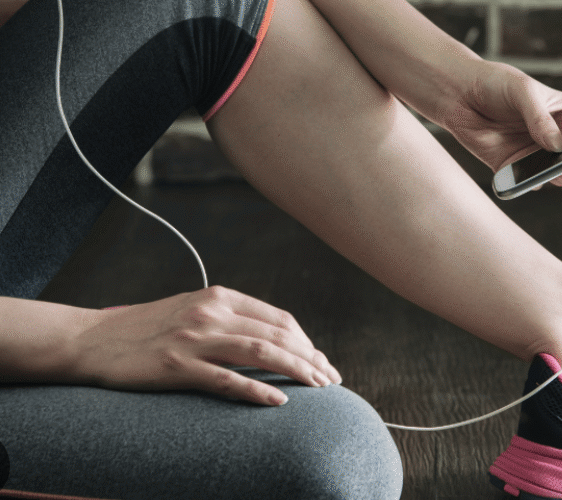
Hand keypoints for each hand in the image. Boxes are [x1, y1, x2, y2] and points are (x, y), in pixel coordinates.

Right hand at [73, 286, 340, 405]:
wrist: (92, 340)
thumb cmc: (146, 329)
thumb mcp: (193, 311)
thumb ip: (230, 318)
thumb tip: (272, 337)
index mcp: (220, 297)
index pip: (279, 319)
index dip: (306, 342)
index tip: (321, 361)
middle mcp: (211, 313)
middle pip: (277, 335)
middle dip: (310, 358)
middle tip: (331, 379)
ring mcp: (194, 339)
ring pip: (260, 353)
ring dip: (296, 370)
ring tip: (319, 388)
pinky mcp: (177, 366)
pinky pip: (227, 380)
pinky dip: (257, 390)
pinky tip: (280, 402)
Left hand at [440, 60, 561, 186]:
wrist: (459, 96)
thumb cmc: (496, 84)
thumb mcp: (522, 91)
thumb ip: (540, 118)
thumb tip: (557, 145)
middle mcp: (558, 136)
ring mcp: (538, 154)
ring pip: (561, 173)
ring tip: (560, 170)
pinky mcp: (517, 169)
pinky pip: (531, 181)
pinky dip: (533, 182)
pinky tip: (531, 177)